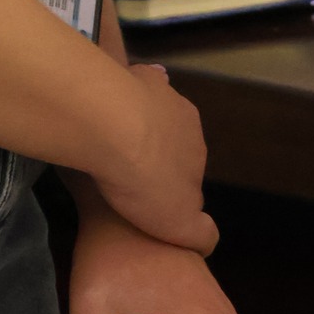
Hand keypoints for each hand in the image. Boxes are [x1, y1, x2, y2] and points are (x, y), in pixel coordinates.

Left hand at [94, 63, 217, 253]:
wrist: (113, 127)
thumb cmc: (144, 181)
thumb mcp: (180, 226)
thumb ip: (200, 233)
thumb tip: (208, 240)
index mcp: (197, 153)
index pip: (188, 171)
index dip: (165, 183)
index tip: (139, 193)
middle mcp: (186, 119)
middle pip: (171, 139)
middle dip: (152, 151)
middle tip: (122, 167)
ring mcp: (161, 92)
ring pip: (152, 109)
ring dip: (137, 120)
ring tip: (107, 137)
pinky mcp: (134, 73)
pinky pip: (133, 79)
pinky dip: (123, 88)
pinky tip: (105, 101)